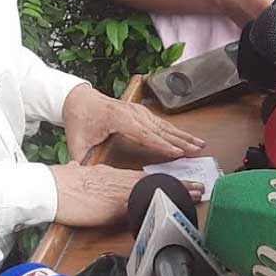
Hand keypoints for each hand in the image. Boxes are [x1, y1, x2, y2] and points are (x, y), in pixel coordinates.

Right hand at [49, 163, 203, 226]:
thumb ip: (80, 174)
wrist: (50, 188)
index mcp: (108, 175)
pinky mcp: (116, 202)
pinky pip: (146, 200)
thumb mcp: (73, 177)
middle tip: (197, 186)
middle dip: (175, 183)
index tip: (169, 183)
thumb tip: (76, 169)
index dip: (156, 181)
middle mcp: (117, 179)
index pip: (137, 177)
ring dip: (177, 190)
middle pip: (151, 180)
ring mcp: (118, 190)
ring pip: (154, 187)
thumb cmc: (58, 186)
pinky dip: (163, 200)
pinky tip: (175, 202)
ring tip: (196, 192)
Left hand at [62, 84, 205, 164]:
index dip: (161, 144)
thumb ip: (80, 158)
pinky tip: (186, 138)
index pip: (144, 134)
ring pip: (164, 125)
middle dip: (180, 140)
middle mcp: (131, 113)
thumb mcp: (77, 140)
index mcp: (118, 118)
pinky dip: (175, 131)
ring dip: (182, 135)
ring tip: (199, 144)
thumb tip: (83, 175)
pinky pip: (160, 123)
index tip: (178, 152)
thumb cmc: (80, 119)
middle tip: (197, 150)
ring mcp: (137, 111)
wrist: (78, 99)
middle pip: (159, 129)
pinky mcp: (140, 112)